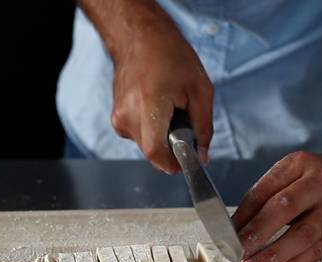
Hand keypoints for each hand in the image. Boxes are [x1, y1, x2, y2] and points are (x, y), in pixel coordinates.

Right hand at [108, 6, 212, 172]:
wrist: (140, 38)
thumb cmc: (170, 56)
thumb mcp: (200, 90)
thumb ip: (203, 127)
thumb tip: (202, 155)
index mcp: (148, 105)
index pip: (155, 153)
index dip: (173, 164)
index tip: (187, 161)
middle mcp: (128, 115)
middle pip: (152, 152)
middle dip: (172, 147)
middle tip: (183, 124)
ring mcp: (119, 118)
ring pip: (146, 146)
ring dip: (162, 137)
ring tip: (169, 110)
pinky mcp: (117, 119)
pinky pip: (140, 136)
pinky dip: (153, 130)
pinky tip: (158, 108)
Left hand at [231, 150, 321, 261]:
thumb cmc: (319, 178)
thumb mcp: (292, 173)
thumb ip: (264, 196)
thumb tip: (235, 228)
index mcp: (299, 164)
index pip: (264, 191)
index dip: (243, 216)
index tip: (225, 237)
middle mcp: (321, 183)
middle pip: (284, 210)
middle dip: (256, 235)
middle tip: (237, 256)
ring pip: (302, 235)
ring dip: (273, 257)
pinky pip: (317, 252)